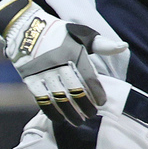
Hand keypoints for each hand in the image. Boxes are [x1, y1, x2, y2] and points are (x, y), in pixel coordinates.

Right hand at [0, 0, 128, 123]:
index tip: (102, 103)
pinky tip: (60, 119)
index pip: (89, 76)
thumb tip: (123, 47)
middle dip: (85, 105)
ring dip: (70, 112)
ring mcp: (42, 71)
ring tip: (78, 122)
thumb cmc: (59, 33)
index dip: (97, 92)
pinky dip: (51, 111)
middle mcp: (58, 61)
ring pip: (59, 97)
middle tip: (92, 115)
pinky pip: (41, 99)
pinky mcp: (29, 78)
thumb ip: (102, 44)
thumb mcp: (81, 34)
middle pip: (75, 89)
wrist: (24, 27)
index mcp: (73, 51)